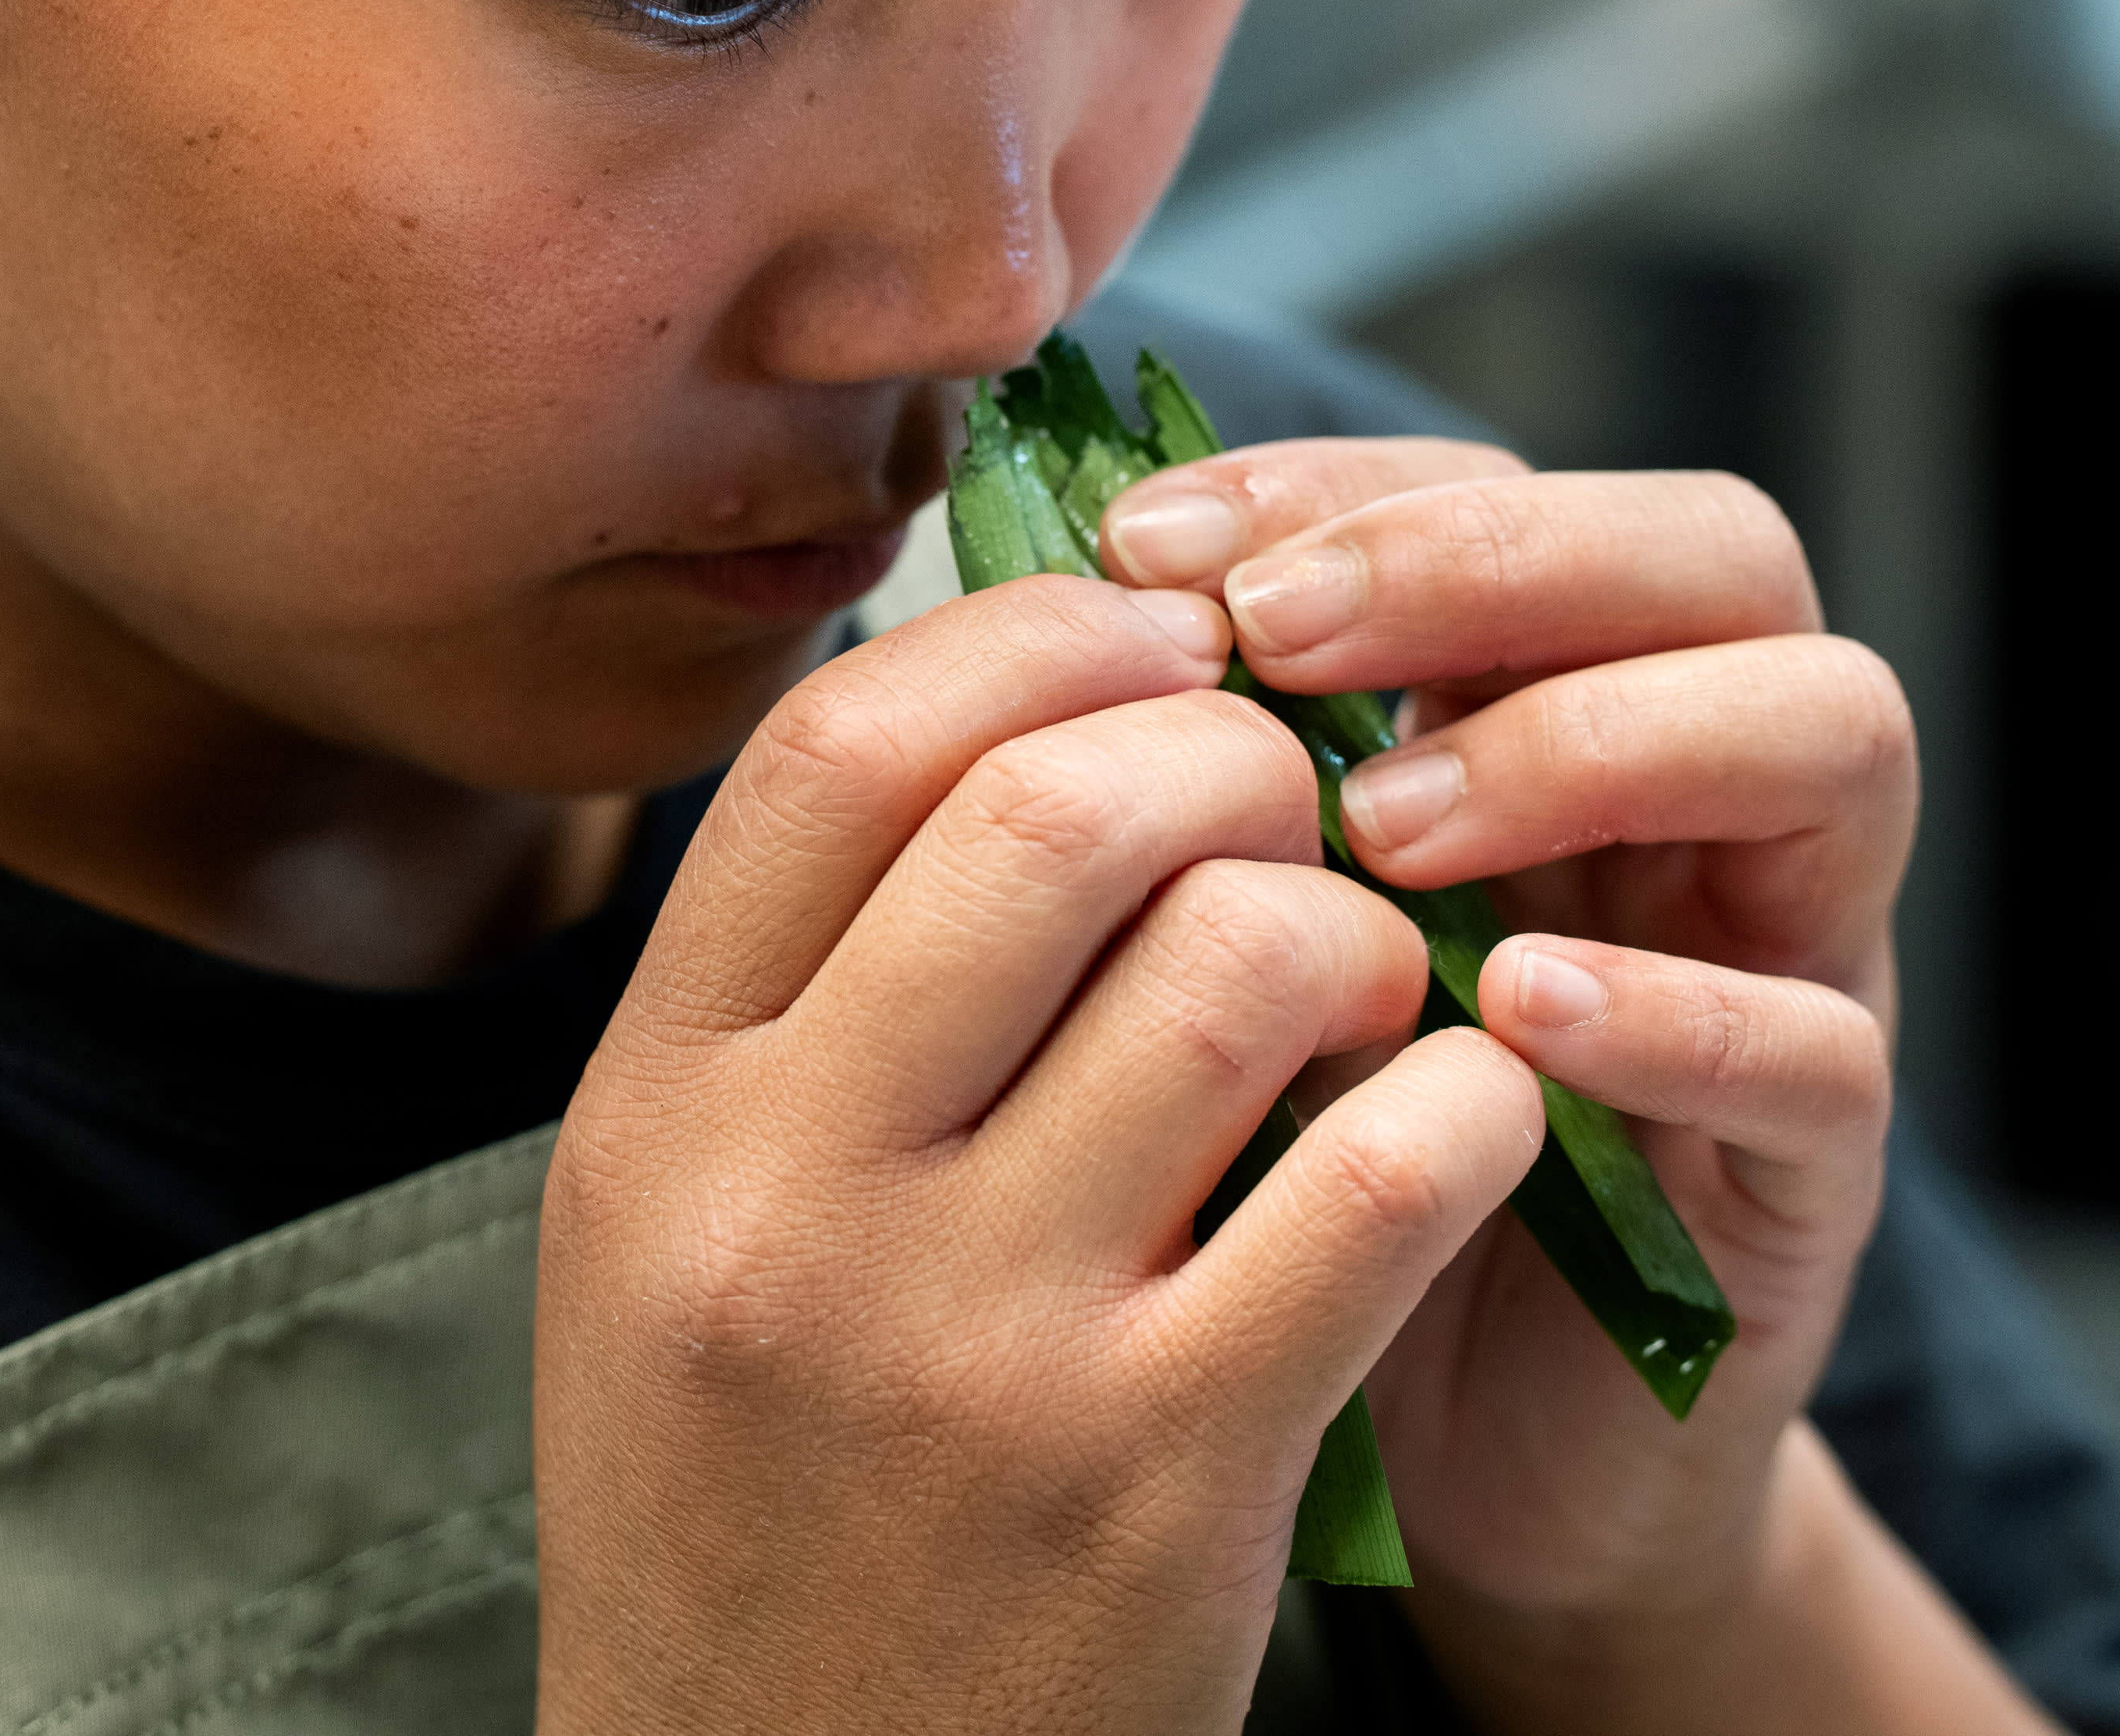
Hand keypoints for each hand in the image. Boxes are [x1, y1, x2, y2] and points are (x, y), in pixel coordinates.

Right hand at [536, 576, 1550, 1734]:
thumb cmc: (754, 1483)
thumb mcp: (676, 1217)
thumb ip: (799, 980)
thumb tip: (1012, 693)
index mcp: (655, 1110)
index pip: (839, 748)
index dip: (1033, 635)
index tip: (1152, 636)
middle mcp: (788, 1207)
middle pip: (1057, 811)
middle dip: (1226, 751)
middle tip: (1289, 795)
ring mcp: (978, 1349)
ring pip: (1248, 964)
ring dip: (1359, 926)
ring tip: (1365, 980)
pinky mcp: (1167, 1476)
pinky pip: (1385, 1177)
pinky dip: (1464, 1102)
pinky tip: (1448, 1119)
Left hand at [1106, 444, 2040, 1733]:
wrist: (1422, 1462)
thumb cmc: (1287, 1155)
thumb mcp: (1220, 937)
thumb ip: (1185, 781)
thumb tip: (1014, 611)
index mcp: (1539, 704)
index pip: (1501, 489)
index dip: (1334, 485)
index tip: (1143, 547)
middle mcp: (1695, 791)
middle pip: (1714, 551)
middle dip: (1486, 561)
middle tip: (1275, 639)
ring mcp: (1787, 956)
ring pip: (1827, 730)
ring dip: (1592, 743)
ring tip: (1384, 827)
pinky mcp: (1817, 1163)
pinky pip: (1820, 1042)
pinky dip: (1675, 1007)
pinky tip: (1513, 1011)